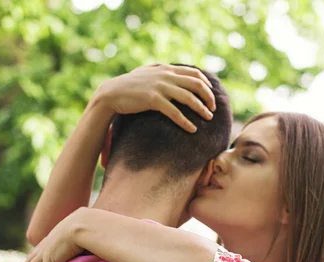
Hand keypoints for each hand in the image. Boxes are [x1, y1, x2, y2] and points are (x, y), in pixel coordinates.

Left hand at [13, 211, 84, 261]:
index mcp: (55, 236)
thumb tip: (96, 240)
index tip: (29, 261)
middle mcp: (47, 244)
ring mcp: (46, 253)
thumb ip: (86, 237)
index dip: (34, 256)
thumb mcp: (85, 230)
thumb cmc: (90, 225)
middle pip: (31, 260)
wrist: (84, 224)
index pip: (41, 248)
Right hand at [94, 63, 215, 132]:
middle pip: (197, 84)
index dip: (207, 85)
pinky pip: (175, 112)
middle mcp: (166, 75)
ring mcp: (160, 87)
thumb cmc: (130, 86)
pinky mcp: (153, 99)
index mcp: (167, 69)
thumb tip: (176, 73)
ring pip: (189, 98)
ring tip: (208, 118)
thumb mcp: (148, 72)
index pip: (195, 73)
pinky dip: (186, 121)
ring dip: (202, 109)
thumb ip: (163, 71)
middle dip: (209, 97)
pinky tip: (192, 130)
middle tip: (213, 109)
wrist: (111, 93)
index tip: (211, 96)